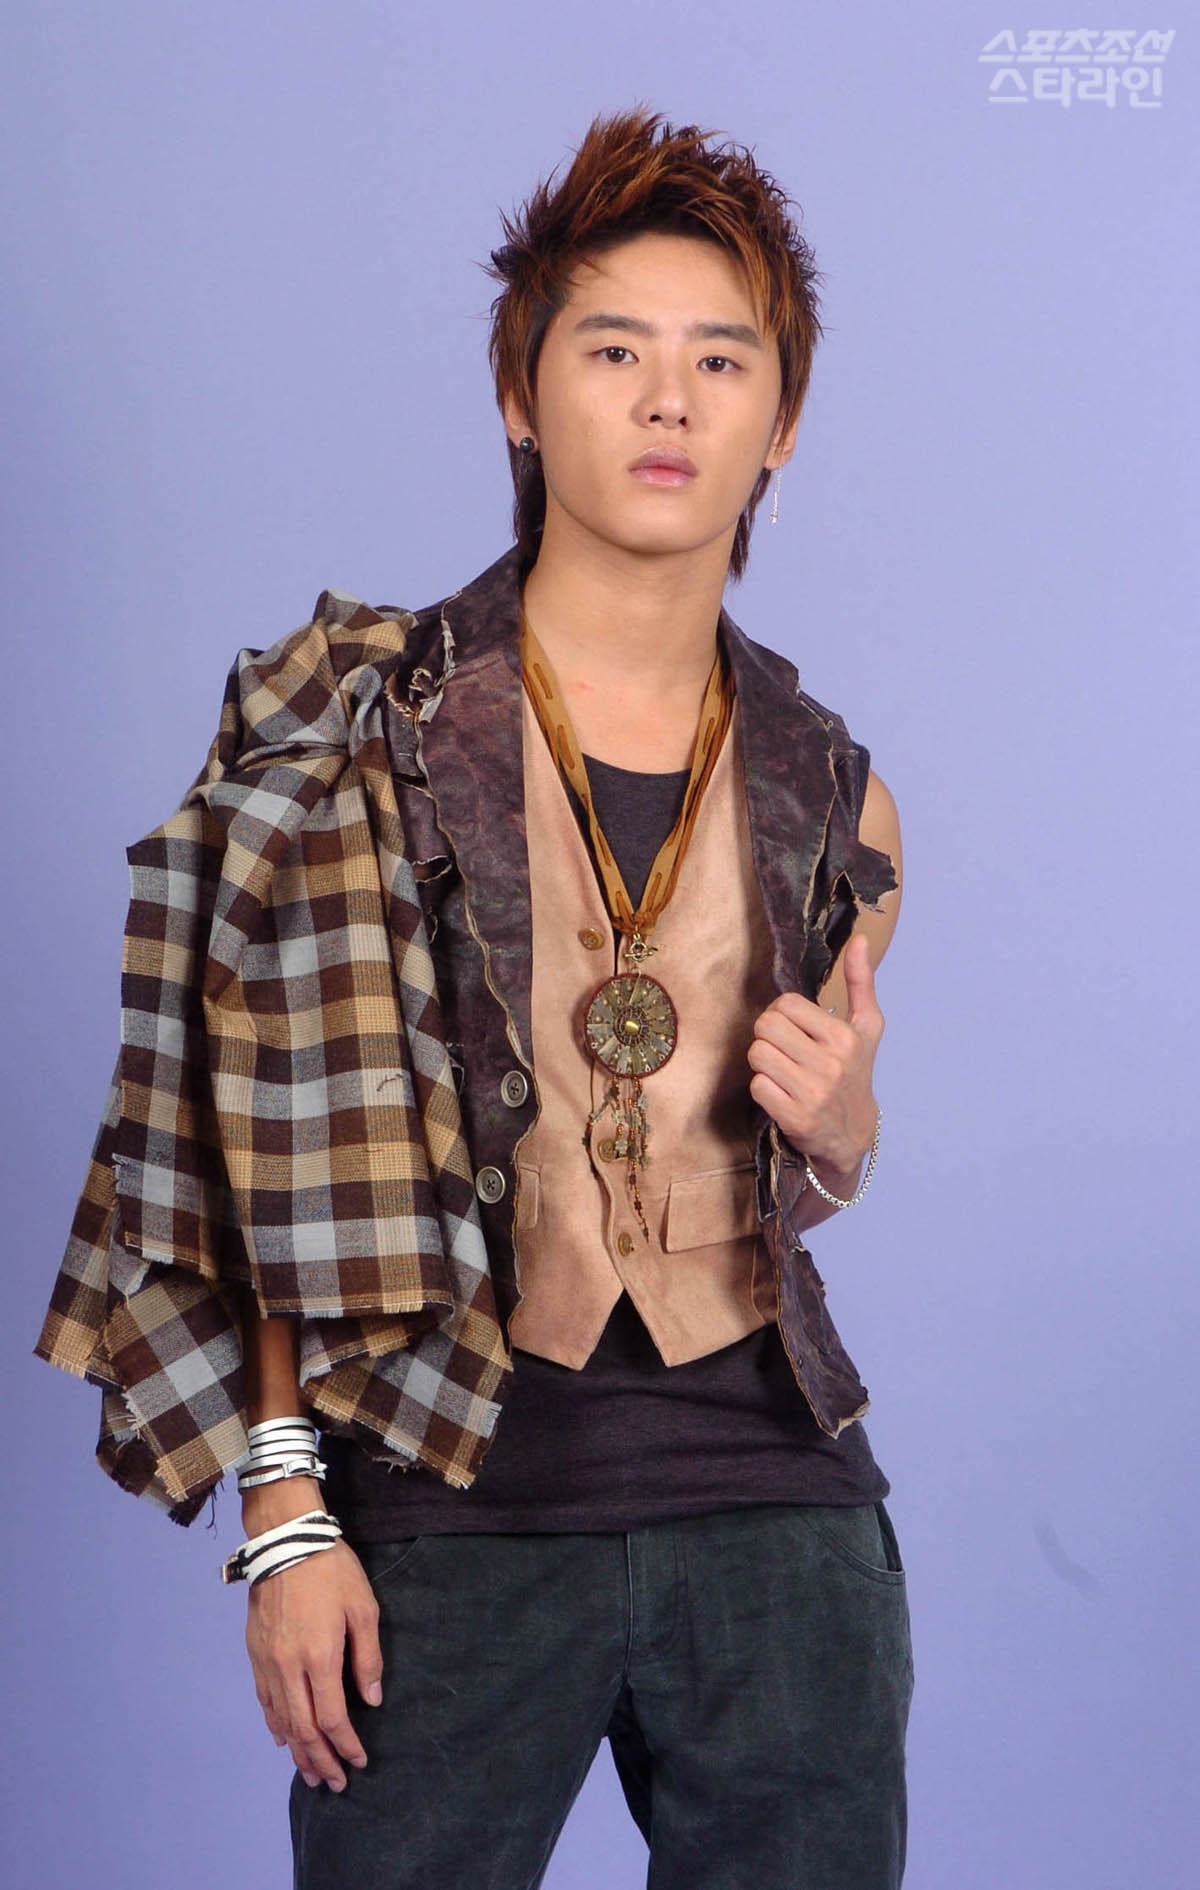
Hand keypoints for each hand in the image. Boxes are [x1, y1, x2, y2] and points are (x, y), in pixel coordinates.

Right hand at [244, 1529, 383, 1792]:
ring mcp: (268, 1661)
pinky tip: (285, 1738)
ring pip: (281, 1720)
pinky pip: (264, 1699)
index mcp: (320, 1657)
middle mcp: (289, 1667)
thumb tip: (371, 1700)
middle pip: (304, 1729)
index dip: (346, 1745)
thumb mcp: (364, 1607)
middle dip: (321, 1760)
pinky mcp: (255, 1652)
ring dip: (298, 1751)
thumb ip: (367, 1658)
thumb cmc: (331, 1570)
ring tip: (311, 1773)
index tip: (359, 1761)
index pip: (332, 1719)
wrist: (286, 1540)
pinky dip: (275, 1723)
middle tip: (336, 1783)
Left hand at [746, 932, 882, 1176]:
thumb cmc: (855, 1073)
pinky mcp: (795, 1117)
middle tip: (781, 1049)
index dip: (781, 1015)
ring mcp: (812, 1092)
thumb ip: (861, 981)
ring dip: (762, 1063)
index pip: (785, 1005)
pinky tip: (779, 1094)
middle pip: (765, 1027)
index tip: (793, 1030)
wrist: (852, 1135)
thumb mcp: (867, 1028)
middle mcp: (830, 1064)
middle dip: (767, 1036)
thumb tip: (858, 939)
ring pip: (757, 1055)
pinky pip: (756, 1086)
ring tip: (780, 1071)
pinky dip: (762, 1089)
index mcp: (844, 1037)